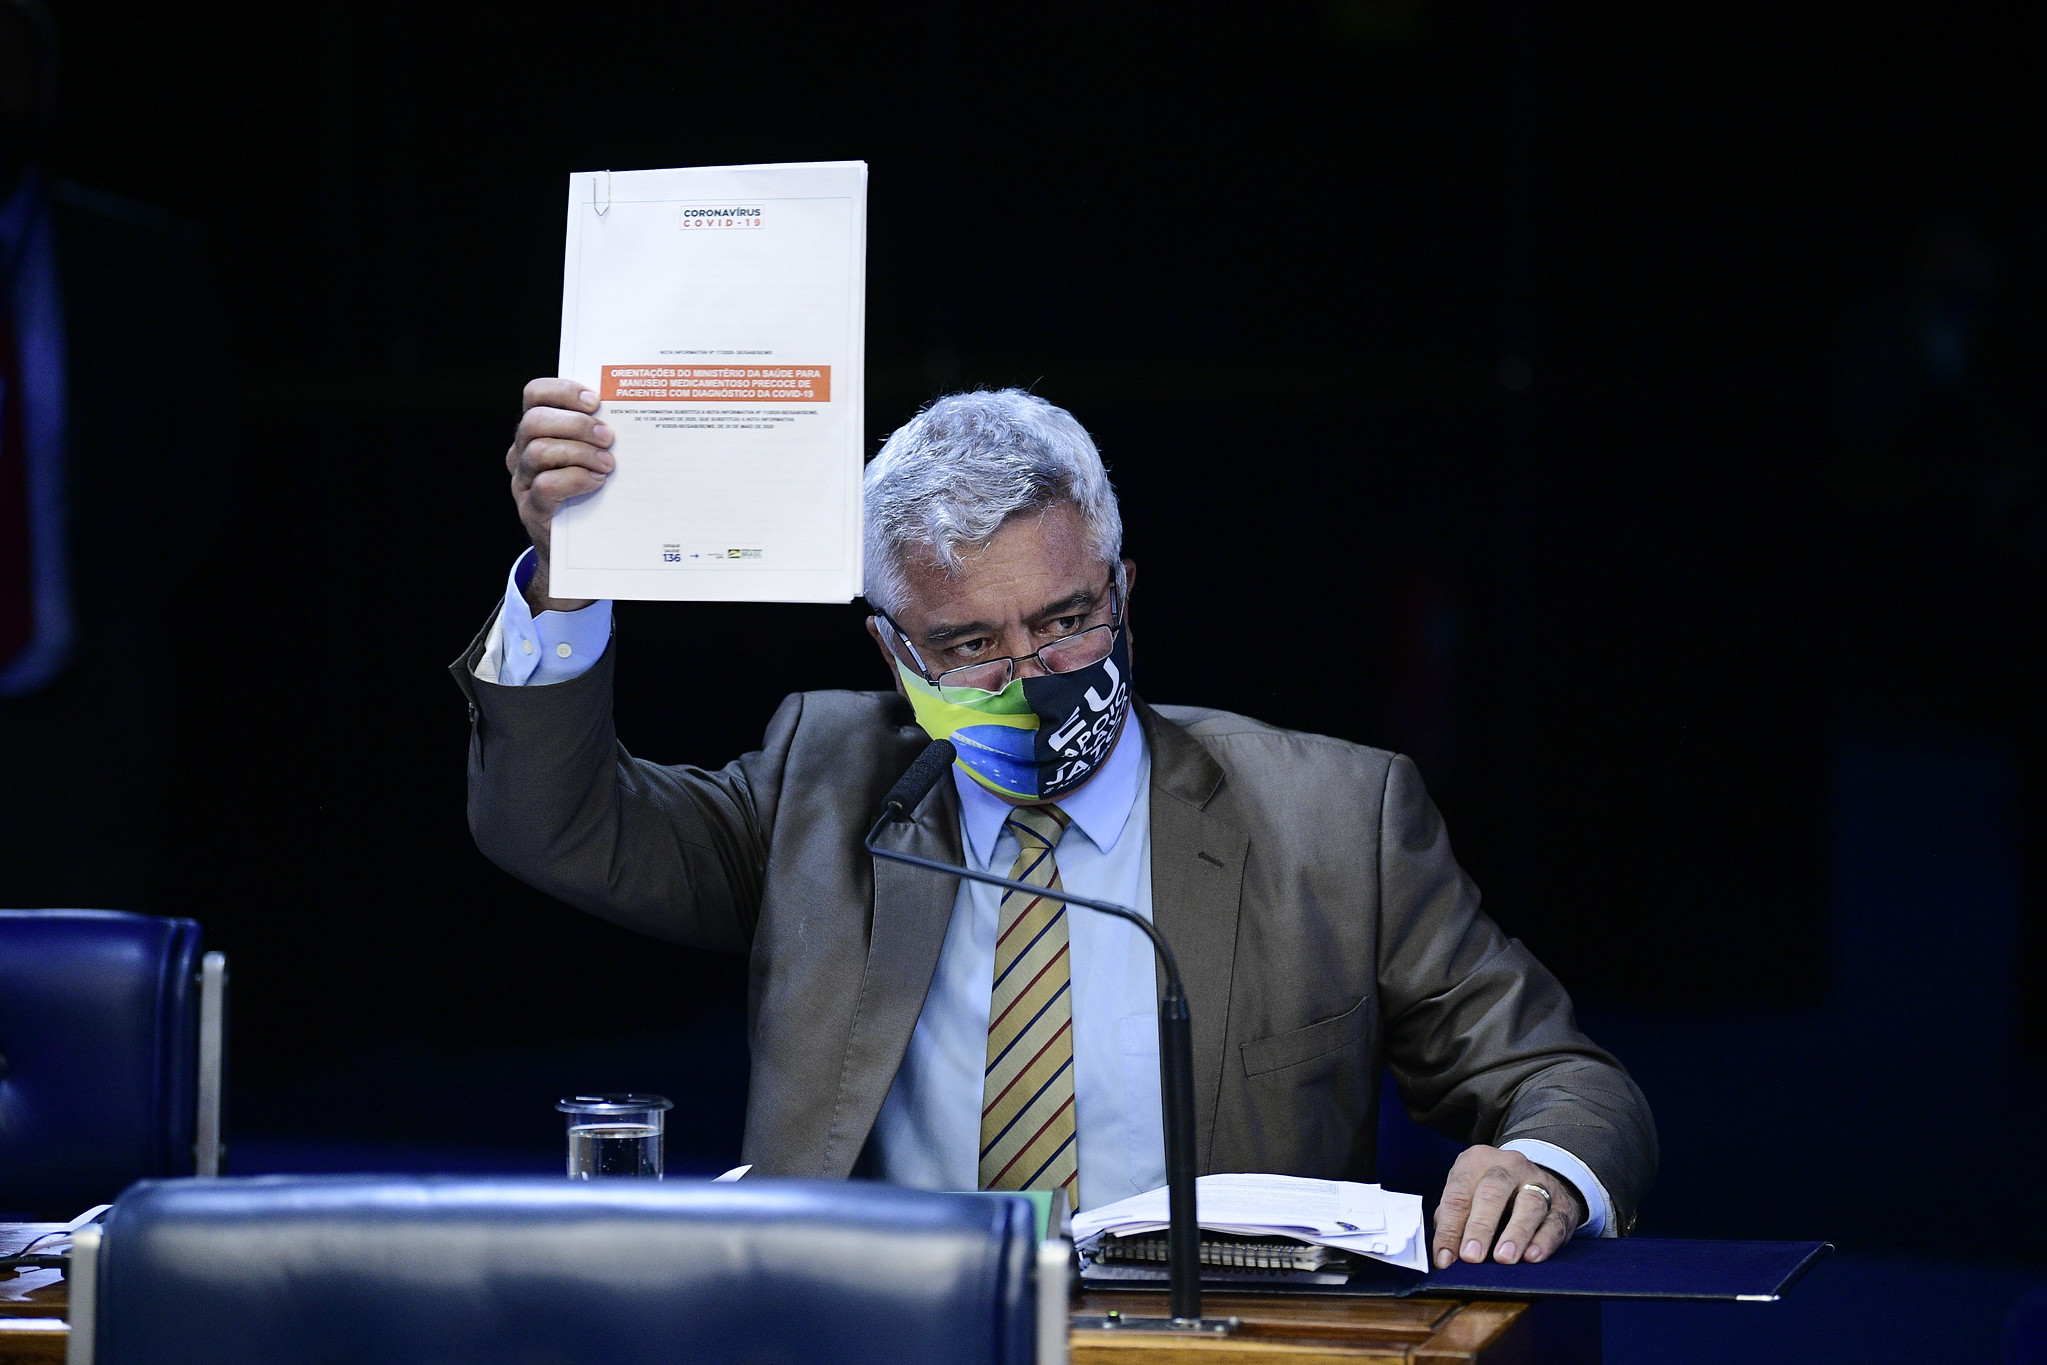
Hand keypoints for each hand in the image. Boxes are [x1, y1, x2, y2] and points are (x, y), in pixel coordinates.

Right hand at [506, 378, 613, 612]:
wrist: (579, 550)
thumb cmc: (593, 493)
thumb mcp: (594, 456)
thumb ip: (600, 434)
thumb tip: (635, 409)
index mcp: (538, 431)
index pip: (535, 394)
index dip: (562, 390)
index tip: (595, 400)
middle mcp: (523, 452)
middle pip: (534, 421)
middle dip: (576, 424)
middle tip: (608, 437)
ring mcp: (524, 482)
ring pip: (538, 451)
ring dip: (579, 453)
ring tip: (608, 464)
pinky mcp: (533, 509)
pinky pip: (546, 486)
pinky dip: (575, 479)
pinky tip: (597, 482)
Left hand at [1431, 1145, 1584, 1267]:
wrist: (1537, 1178)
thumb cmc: (1491, 1193)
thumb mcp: (1468, 1193)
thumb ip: (1453, 1218)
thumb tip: (1444, 1254)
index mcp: (1477, 1161)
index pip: (1458, 1194)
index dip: (1449, 1228)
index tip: (1444, 1258)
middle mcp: (1508, 1166)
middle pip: (1492, 1192)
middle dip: (1480, 1227)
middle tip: (1471, 1256)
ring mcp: (1538, 1182)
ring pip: (1529, 1204)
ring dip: (1515, 1233)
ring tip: (1503, 1258)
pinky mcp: (1562, 1205)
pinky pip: (1555, 1221)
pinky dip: (1544, 1241)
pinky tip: (1533, 1257)